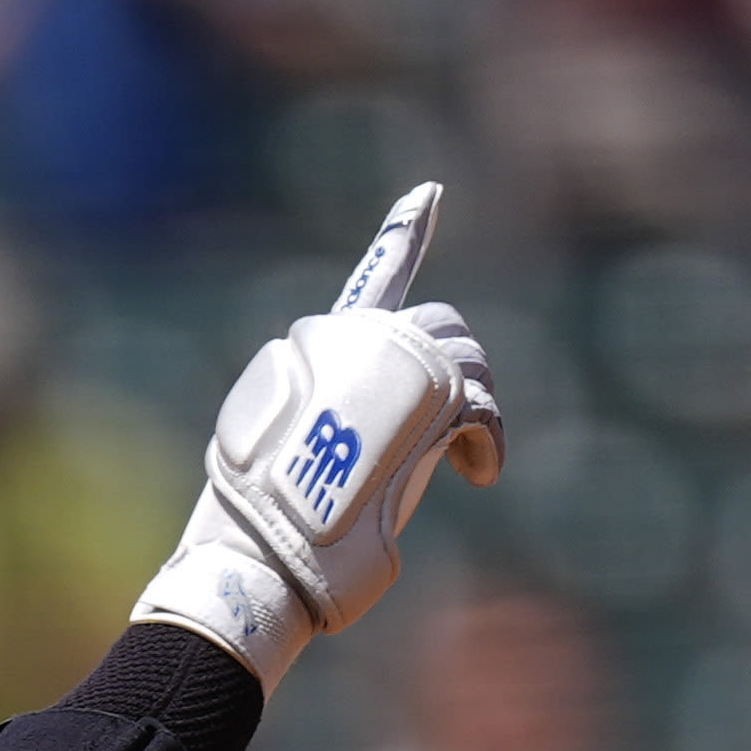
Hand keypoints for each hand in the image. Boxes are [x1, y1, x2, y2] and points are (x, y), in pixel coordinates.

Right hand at [132, 180, 506, 688]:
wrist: (263, 557)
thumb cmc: (265, 535)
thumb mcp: (285, 468)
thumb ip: (327, 436)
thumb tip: (352, 485)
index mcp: (314, 351)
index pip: (372, 281)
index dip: (404, 232)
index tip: (429, 193)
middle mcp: (352, 339)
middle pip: (437, 325)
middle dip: (458, 373)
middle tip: (455, 437)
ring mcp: (391, 361)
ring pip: (467, 356)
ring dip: (476, 407)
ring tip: (465, 462)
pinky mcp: (428, 398)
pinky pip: (480, 406)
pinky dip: (487, 441)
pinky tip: (477, 476)